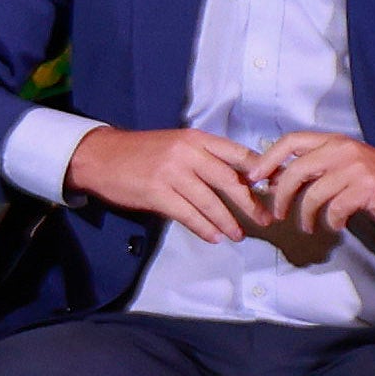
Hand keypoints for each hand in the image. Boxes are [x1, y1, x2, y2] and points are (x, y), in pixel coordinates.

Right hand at [64, 128, 267, 244]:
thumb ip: (204, 158)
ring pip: (210, 201)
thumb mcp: (176, 145)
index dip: (260, 172)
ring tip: (239, 235)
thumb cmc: (141, 152)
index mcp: (196, 139)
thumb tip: (238, 181)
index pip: (238, 153)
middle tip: (264, 219)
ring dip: (228, 221)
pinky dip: (204, 228)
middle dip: (250, 203)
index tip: (274, 189)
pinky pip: (188, 214)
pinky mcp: (157, 192)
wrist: (100, 157)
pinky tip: (214, 237)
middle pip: (230, 180)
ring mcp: (172, 173)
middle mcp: (187, 153)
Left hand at [251, 132, 374, 240]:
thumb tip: (276, 180)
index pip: (291, 140)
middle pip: (296, 170)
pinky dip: (330, 221)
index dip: (268, 158)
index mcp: (334, 141)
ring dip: (305, 215)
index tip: (254, 178)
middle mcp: (342, 150)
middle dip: (280, 194)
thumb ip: (315, 168)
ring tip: (308, 227)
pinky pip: (335, 208)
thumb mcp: (344, 166)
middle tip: (277, 213)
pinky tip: (334, 226)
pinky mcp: (366, 188)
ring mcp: (355, 168)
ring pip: (313, 193)